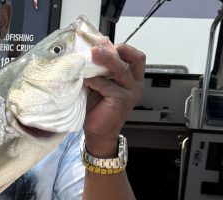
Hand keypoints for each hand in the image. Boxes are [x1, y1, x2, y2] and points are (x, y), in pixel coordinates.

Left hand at [82, 39, 145, 155]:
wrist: (97, 132)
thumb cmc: (97, 108)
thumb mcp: (100, 84)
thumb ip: (100, 70)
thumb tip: (87, 52)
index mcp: (133, 78)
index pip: (136, 57)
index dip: (124, 48)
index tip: (105, 43)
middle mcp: (135, 84)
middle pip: (133, 59)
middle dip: (115, 51)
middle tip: (97, 47)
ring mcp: (130, 93)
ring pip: (121, 70)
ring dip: (105, 60)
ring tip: (91, 55)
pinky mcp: (121, 101)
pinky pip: (108, 85)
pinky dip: (95, 80)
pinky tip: (86, 80)